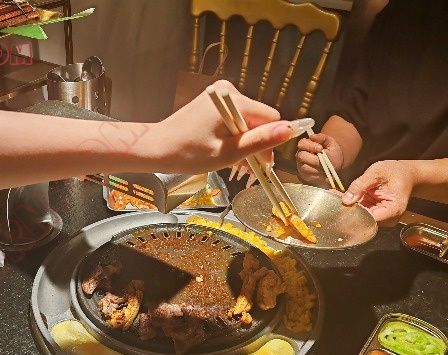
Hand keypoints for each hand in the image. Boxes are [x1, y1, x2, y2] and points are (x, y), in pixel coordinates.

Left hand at [153, 80, 292, 173]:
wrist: (156, 148)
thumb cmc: (188, 154)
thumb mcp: (228, 153)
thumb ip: (260, 141)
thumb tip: (291, 130)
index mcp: (234, 101)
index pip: (270, 118)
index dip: (269, 142)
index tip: (261, 164)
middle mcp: (229, 92)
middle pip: (258, 119)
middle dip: (256, 144)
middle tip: (247, 169)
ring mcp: (219, 96)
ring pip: (246, 121)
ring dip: (244, 143)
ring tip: (234, 165)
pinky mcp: (212, 102)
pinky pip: (233, 119)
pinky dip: (233, 137)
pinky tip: (225, 152)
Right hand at [296, 133, 343, 185]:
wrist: (334, 164)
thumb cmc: (331, 152)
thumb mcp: (330, 142)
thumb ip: (322, 138)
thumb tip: (312, 136)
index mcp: (305, 145)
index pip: (302, 144)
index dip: (310, 146)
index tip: (320, 148)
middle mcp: (300, 155)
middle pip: (301, 156)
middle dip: (313, 158)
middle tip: (323, 160)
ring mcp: (301, 166)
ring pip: (305, 168)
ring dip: (316, 168)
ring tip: (326, 167)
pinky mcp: (304, 176)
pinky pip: (309, 177)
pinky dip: (318, 175)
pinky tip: (324, 173)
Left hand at [342, 160, 416, 224]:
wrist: (407, 174)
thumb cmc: (396, 172)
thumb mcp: (377, 172)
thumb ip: (360, 185)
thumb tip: (346, 200)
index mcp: (393, 210)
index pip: (368, 220)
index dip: (353, 215)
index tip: (340, 206)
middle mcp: (388, 218)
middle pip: (363, 220)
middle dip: (348, 210)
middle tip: (334, 199)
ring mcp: (382, 218)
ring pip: (360, 217)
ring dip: (349, 208)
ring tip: (336, 196)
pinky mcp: (376, 214)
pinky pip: (362, 213)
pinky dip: (353, 206)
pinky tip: (344, 197)